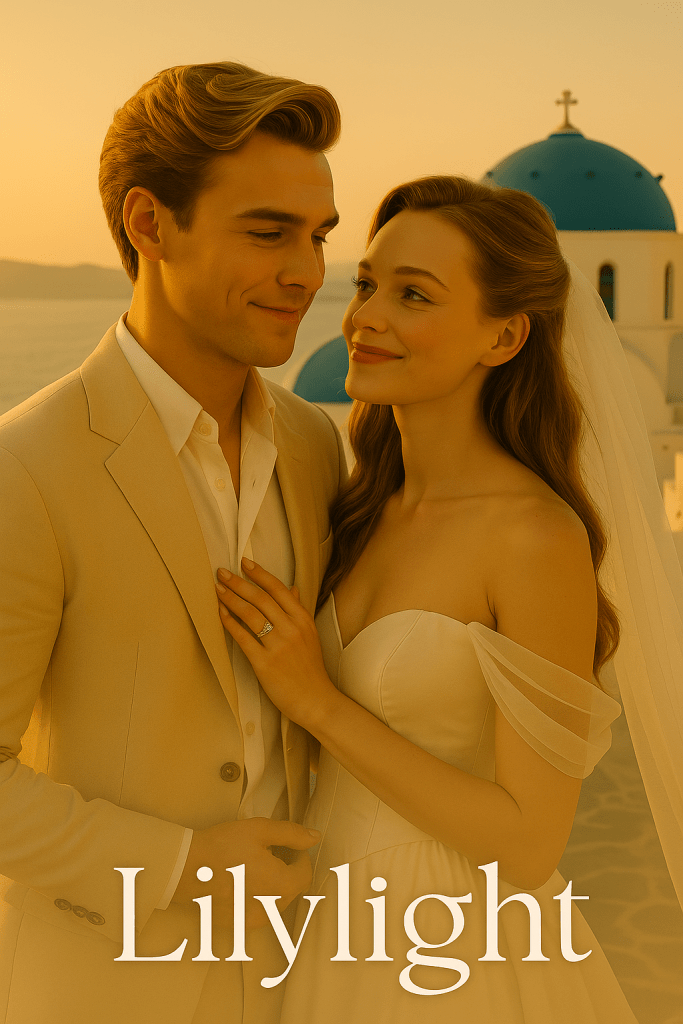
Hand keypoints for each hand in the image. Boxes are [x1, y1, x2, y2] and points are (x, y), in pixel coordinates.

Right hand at [172, 818, 318, 927]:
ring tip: (253, 866)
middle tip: (268, 852)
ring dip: (272, 885)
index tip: (287, 846)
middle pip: (291, 889)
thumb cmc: (222, 846)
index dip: (300, 857)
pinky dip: (256, 898)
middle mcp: (270, 910)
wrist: (184, 868)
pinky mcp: (236, 926)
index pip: (304, 875)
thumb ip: (291, 833)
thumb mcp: (260, 830)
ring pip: (275, 902)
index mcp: (280, 886)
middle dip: (286, 870)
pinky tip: (239, 881)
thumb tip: (315, 837)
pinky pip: (257, 912)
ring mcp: (252, 921)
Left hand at [215, 559, 339, 727]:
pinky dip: (229, 623)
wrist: (315, 699)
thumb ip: (298, 610)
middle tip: (222, 573)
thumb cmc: (310, 668)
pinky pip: (243, 638)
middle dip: (238, 583)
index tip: (244, 562)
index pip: (278, 589)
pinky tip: (221, 613)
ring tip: (218, 590)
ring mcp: (278, 646)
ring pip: (250, 615)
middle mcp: (291, 629)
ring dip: (230, 599)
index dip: (259, 574)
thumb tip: (292, 588)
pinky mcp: (265, 663)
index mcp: (303, 619)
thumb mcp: (310, 634)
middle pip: (261, 599)